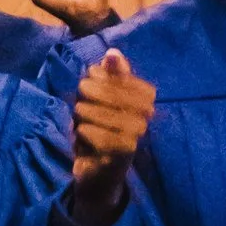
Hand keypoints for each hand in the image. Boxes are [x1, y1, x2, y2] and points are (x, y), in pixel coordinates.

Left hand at [70, 50, 152, 224]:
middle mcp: (144, 118)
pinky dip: (84, 134)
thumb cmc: (99, 129)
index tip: (91, 81)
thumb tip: (113, 52)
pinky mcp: (122, 156)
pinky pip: (96, 135)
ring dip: (84, 117)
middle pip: (108, 94)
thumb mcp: (102, 98)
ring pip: (98, 114)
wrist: (96, 173)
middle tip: (81, 105)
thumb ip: (110, 75)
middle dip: (88, 96)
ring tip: (82, 122)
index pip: (122, 78)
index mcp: (144, 100)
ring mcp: (135, 138)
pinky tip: (84, 137)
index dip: (102, 78)